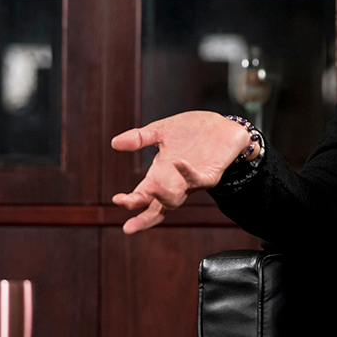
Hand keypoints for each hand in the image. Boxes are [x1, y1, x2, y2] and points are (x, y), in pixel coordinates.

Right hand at [111, 111, 251, 233]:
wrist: (221, 124)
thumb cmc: (191, 131)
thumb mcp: (161, 131)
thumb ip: (139, 138)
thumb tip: (114, 143)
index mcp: (161, 176)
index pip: (144, 196)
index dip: (131, 202)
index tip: (118, 200)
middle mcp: (175, 184)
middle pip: (157, 206)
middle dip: (143, 212)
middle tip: (129, 212)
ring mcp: (192, 181)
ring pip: (176, 200)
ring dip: (163, 196)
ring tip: (151, 188)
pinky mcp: (210, 174)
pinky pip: (199, 179)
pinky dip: (188, 173)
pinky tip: (178, 162)